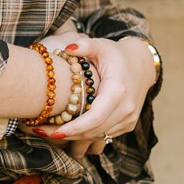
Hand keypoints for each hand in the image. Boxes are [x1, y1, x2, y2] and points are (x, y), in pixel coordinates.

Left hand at [29, 34, 156, 157]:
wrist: (142, 65)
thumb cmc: (116, 54)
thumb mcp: (101, 45)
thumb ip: (85, 45)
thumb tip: (67, 48)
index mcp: (118, 90)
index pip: (95, 117)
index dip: (74, 127)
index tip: (54, 131)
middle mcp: (126, 108)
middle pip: (94, 130)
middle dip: (68, 135)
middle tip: (42, 131)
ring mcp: (128, 119)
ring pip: (99, 136)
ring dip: (75, 138)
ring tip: (49, 133)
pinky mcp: (127, 125)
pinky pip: (104, 135)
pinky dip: (86, 136)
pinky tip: (68, 132)